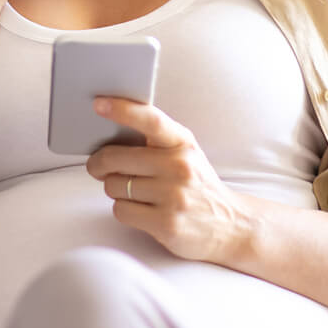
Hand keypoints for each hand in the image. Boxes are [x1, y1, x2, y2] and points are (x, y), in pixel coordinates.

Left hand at [86, 97, 253, 264]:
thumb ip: (156, 141)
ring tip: (134, 192)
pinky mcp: (166, 223)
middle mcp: (179, 167)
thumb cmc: (197, 184)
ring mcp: (173, 196)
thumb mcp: (186, 153)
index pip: (151, 120)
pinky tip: (141, 209)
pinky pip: (121, 210)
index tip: (99, 104)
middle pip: (115, 158)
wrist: (230, 224)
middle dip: (100, 164)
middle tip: (98, 167)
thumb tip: (108, 135)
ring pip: (114, 186)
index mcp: (183, 143)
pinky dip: (124, 210)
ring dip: (116, 190)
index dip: (123, 110)